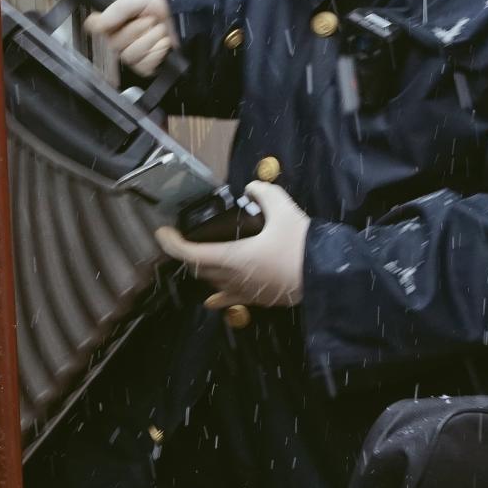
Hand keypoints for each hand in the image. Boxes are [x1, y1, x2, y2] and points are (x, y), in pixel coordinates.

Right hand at [85, 0, 173, 76]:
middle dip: (139, 29)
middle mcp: (118, 40)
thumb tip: (97, 23)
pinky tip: (161, 44)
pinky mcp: (144, 66)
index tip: (111, 20)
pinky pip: (144, 65)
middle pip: (115, 44)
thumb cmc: (160, 8)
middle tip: (150, 21)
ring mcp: (130, 54)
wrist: (180, 17)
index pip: (93, 26)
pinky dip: (157, 52)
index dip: (102, 24)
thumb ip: (118, 9)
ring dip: (151, 40)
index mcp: (113, 22)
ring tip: (158, 31)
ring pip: (130, 55)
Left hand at [155, 182, 307, 307]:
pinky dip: (215, 295)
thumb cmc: (300, 244)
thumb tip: (250, 188)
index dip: (171, 244)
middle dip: (187, 253)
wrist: (325, 275)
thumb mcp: (283, 209)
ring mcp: (242, 292)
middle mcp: (231, 278)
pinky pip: (227, 299)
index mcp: (232, 257)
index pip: (190, 254)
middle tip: (185, 236)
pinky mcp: (255, 299)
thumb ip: (263, 193)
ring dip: (202, 268)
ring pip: (211, 282)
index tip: (162, 232)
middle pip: (197, 268)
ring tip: (203, 253)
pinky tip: (212, 296)